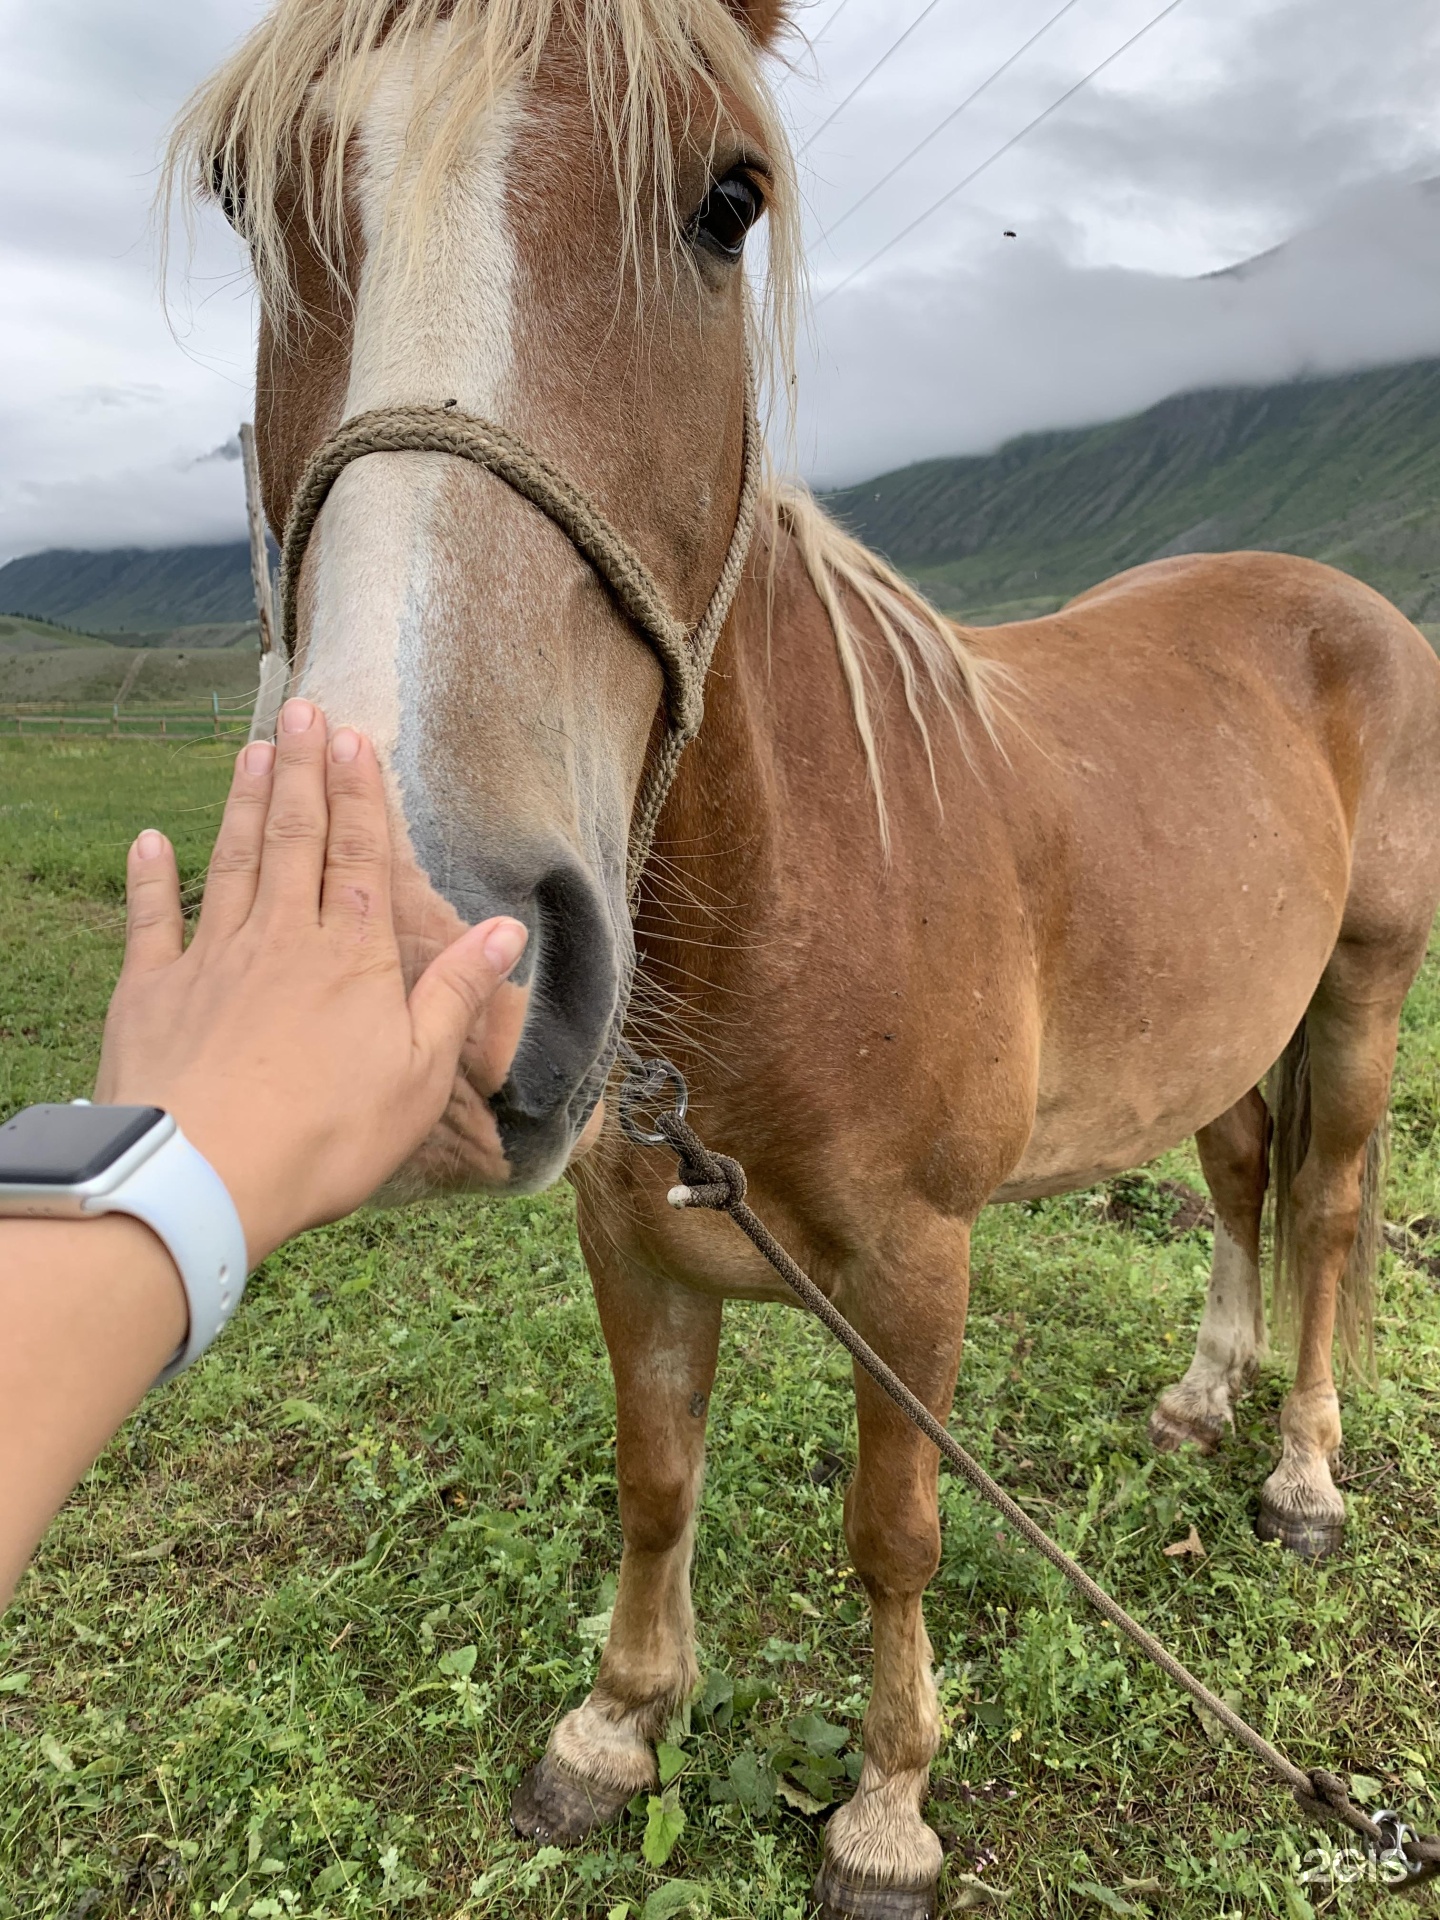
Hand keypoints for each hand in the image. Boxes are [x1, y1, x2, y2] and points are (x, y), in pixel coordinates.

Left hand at [94, 699, 526, 1263]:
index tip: (353, 737)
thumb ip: (457, 994)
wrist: (204, 1175)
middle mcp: (281, 939)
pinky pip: (150, 921)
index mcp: (351, 957)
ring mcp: (211, 959)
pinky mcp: (152, 992)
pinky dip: (150, 878)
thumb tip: (506, 930)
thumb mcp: (419, 1073)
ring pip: (232, 862)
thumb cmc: (327, 1135)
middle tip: (300, 711)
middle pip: (294, 840)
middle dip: (300, 772)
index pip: (358, 856)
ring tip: (250, 752)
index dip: (357, 793)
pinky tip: (149, 841)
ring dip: (243, 805)